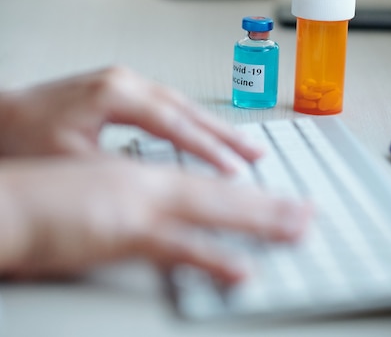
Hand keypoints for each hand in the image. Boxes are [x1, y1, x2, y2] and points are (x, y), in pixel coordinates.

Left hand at [0, 67, 261, 171]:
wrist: (2, 116)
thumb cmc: (26, 135)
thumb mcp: (75, 160)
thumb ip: (123, 168)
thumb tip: (165, 183)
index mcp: (115, 93)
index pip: (173, 123)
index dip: (206, 149)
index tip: (233, 169)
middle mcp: (124, 80)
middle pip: (185, 107)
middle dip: (222, 132)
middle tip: (254, 152)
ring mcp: (123, 81)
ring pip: (179, 103)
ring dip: (210, 125)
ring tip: (240, 144)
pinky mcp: (120, 88)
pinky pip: (166, 104)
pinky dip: (189, 121)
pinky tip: (203, 133)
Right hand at [0, 157, 310, 280]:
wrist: (9, 198)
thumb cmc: (46, 200)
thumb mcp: (99, 195)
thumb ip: (133, 202)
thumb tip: (162, 217)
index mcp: (142, 174)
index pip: (204, 181)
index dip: (243, 192)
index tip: (274, 199)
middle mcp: (148, 181)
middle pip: (220, 193)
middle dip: (269, 204)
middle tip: (307, 213)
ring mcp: (139, 203)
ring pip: (212, 210)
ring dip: (259, 221)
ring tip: (297, 230)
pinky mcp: (124, 231)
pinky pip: (177, 248)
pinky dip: (212, 259)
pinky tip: (242, 271)